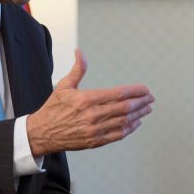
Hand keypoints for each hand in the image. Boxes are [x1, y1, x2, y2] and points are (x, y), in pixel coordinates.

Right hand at [27, 49, 154, 154]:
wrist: (42, 133)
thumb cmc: (53, 108)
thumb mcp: (63, 86)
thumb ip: (77, 70)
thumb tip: (80, 52)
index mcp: (86, 99)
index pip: (117, 94)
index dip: (135, 91)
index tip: (145, 89)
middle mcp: (92, 115)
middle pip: (124, 108)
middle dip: (141, 102)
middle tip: (151, 98)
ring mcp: (94, 130)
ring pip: (123, 121)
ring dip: (139, 114)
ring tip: (148, 108)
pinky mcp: (95, 141)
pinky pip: (117, 135)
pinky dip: (129, 128)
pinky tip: (136, 122)